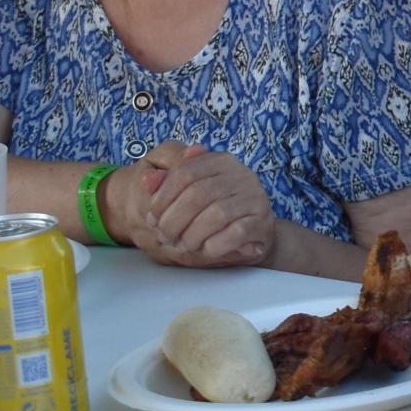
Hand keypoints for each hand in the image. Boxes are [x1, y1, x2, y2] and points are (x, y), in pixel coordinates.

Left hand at [130, 143, 272, 266]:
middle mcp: (241, 174)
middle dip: (174, 220)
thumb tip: (147, 179)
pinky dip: (214, 244)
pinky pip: (235, 233)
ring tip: (183, 245)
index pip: (185, 172)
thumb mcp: (188, 195)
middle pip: (198, 194)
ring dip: (192, 235)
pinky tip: (205, 249)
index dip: (162, 197)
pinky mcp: (263, 221)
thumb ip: (166, 185)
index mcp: (220, 161)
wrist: (253, 233)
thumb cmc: (214, 212)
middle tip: (164, 237)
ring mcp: (255, 197)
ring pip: (216, 214)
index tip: (152, 218)